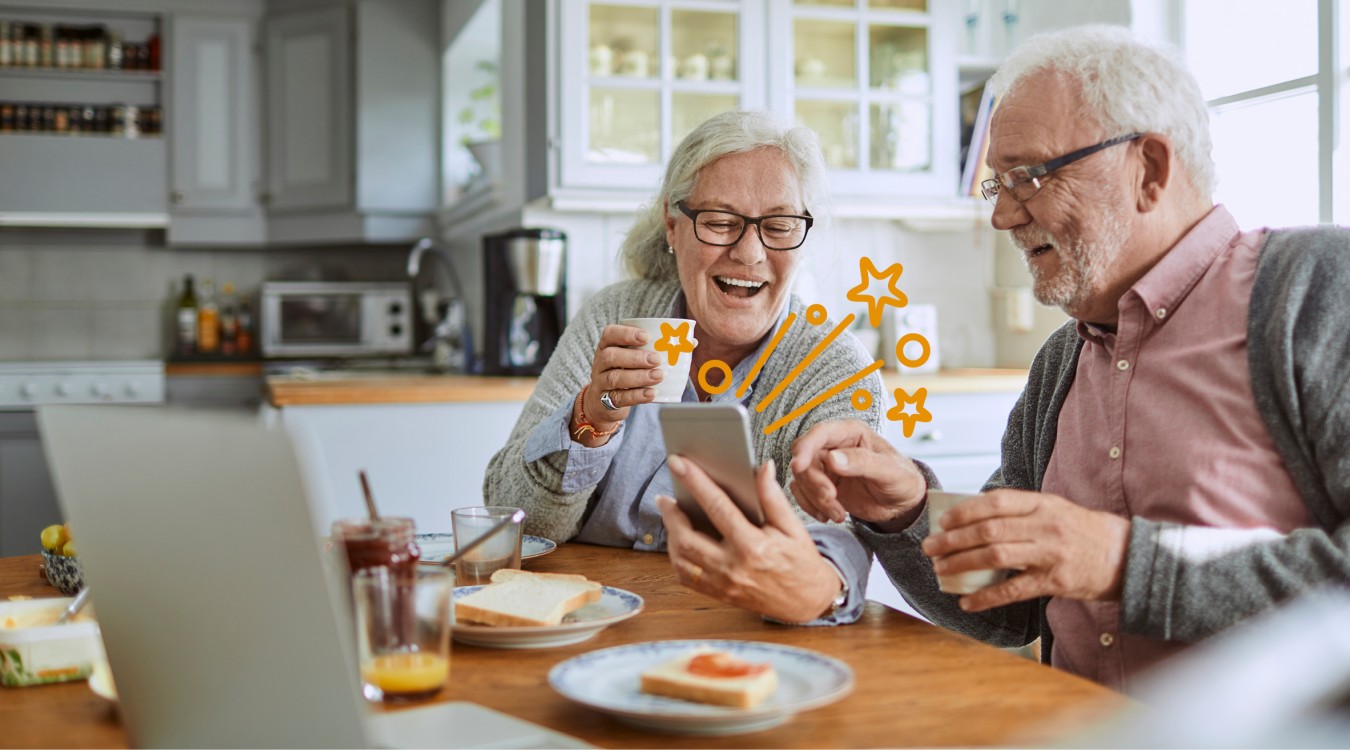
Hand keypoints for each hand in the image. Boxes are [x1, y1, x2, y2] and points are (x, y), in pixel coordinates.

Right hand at [575, 324, 664, 434]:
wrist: (604, 402)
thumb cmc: (626, 371)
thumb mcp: (635, 357)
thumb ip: (659, 348)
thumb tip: (691, 341)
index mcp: (607, 345)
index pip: (610, 334)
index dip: (626, 334)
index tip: (647, 337)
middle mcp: (600, 362)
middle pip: (611, 356)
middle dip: (635, 357)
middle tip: (657, 359)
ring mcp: (600, 382)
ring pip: (615, 377)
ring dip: (639, 377)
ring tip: (658, 376)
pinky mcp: (605, 400)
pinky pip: (619, 398)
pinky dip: (637, 396)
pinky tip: (652, 393)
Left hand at [657, 456, 840, 622]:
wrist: (808, 602)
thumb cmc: (801, 562)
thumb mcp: (793, 527)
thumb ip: (773, 497)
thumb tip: (763, 467)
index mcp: (753, 546)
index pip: (717, 507)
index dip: (696, 482)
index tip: (678, 463)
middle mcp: (733, 568)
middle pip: (688, 538)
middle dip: (671, 514)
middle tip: (665, 497)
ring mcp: (723, 584)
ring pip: (682, 560)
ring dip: (671, 536)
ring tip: (670, 516)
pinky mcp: (719, 594)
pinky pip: (687, 578)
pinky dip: (677, 558)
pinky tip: (679, 541)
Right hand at [788, 419, 926, 529]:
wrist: (902, 505)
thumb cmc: (902, 480)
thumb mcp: (889, 471)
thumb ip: (862, 462)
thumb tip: (832, 459)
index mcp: (851, 433)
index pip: (819, 434)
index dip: (805, 447)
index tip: (799, 466)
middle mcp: (834, 446)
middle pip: (806, 459)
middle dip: (814, 482)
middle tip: (832, 499)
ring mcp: (826, 467)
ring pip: (802, 479)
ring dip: (816, 499)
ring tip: (838, 514)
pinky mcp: (822, 485)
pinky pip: (803, 493)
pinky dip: (811, 507)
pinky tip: (829, 516)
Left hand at [920, 489, 1130, 611]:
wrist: (1129, 556)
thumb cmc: (1086, 532)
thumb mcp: (1056, 509)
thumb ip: (1023, 512)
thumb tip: (977, 517)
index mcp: (1043, 504)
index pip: (996, 502)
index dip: (965, 511)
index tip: (943, 521)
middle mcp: (1046, 526)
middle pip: (990, 530)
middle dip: (954, 540)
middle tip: (931, 547)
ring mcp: (1051, 555)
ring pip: (997, 557)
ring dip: (963, 563)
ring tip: (941, 570)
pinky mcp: (1056, 582)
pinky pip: (1014, 590)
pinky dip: (987, 597)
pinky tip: (967, 602)